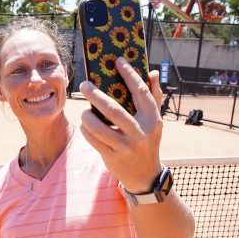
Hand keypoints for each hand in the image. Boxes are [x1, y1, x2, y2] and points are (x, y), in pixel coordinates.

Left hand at [79, 57, 162, 191]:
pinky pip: (94, 140)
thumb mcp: (154, 121)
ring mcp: (126, 146)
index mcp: (152, 119)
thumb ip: (153, 97)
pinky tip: (84, 125)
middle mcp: (140, 132)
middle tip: (84, 85)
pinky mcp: (113, 157)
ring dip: (87, 116)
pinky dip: (86, 130)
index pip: (140, 92)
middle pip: (113, 109)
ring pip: (99, 127)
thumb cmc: (148, 141)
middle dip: (96, 95)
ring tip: (84, 110)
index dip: (129, 75)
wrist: (146, 175)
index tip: (118, 61)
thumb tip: (152, 72)